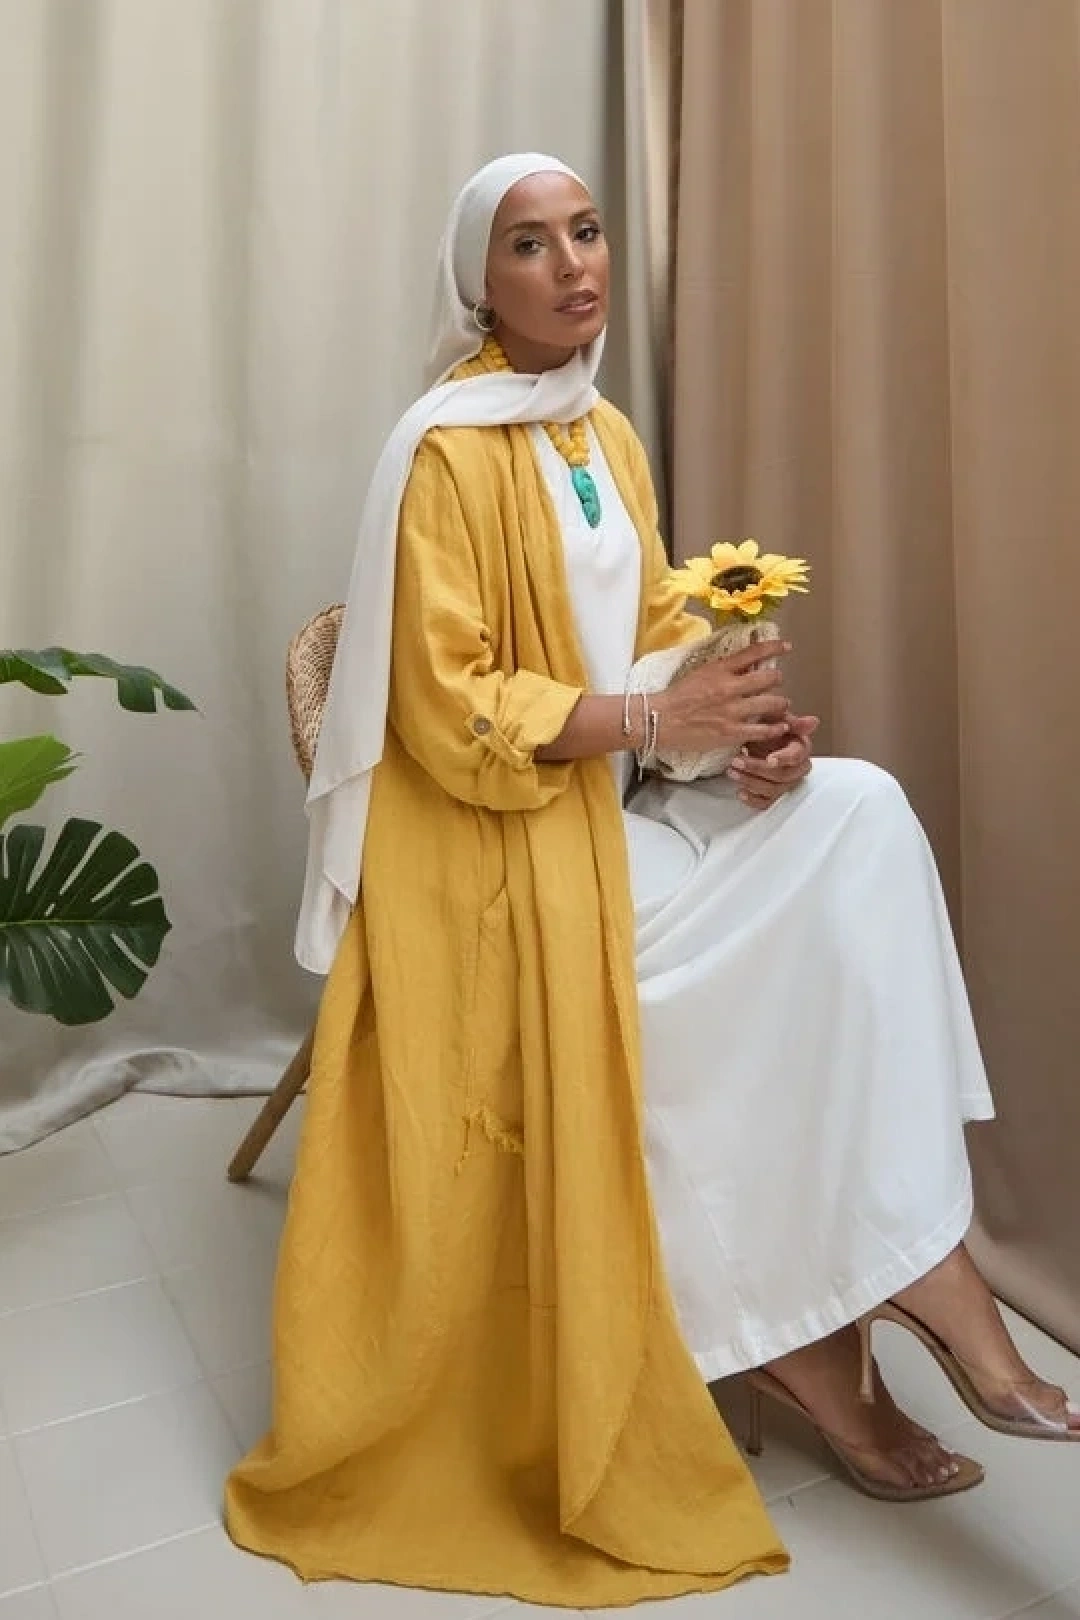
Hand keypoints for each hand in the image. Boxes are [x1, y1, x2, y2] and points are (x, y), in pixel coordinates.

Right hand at [652, 640, 793, 755]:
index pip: (753, 652)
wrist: (658, 720)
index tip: (786, 646)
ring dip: (780, 703)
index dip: (774, 647)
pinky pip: (763, 729)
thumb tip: (740, 664)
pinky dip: (775, 728)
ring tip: (781, 705)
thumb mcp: (698, 673)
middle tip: (777, 682)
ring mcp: (732, 711)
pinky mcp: (731, 732)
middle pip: (768, 678)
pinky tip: (780, 727)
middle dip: (777, 679)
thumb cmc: (674, 698)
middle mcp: (730, 687)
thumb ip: (721, 669)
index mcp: (719, 669)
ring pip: (772, 703)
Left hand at [727, 713, 818, 810]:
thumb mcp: (776, 717)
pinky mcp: (774, 793)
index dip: (783, 759)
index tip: (769, 759)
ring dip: (750, 782)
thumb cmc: (768, 726)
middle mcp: (797, 768)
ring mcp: (786, 783)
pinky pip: (767, 803)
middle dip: (757, 769)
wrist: (757, 736)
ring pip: (773, 790)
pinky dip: (753, 800)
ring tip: (732, 771)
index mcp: (800, 749)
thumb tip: (814, 722)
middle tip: (736, 760)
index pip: (796, 757)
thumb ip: (793, 721)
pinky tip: (740, 792)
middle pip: (782, 776)